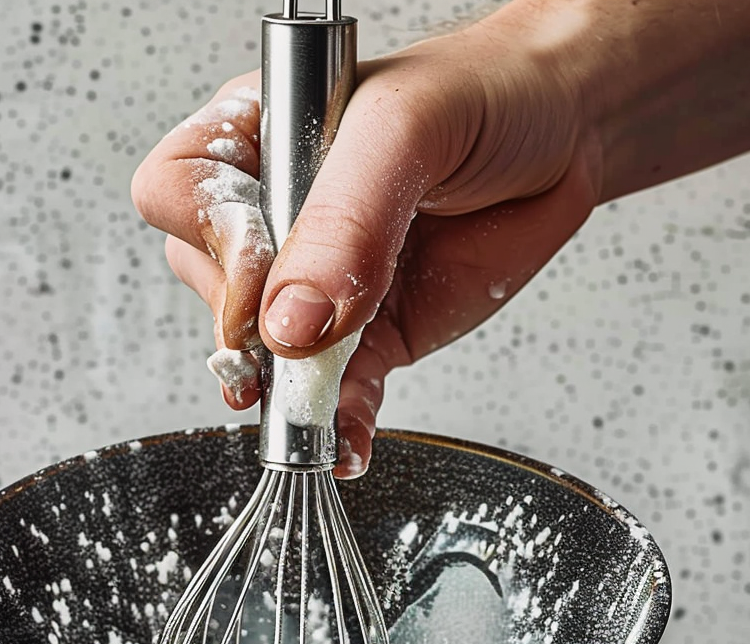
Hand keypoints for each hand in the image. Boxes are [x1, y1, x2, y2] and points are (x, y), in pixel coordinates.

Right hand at [132, 16, 601, 476]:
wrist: (568, 133)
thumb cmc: (488, 92)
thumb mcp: (408, 131)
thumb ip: (344, 223)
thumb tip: (288, 324)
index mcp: (260, 134)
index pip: (182, 190)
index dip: (211, 240)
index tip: (262, 276)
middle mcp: (276, 209)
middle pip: (209, 281)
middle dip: (249, 325)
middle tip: (295, 344)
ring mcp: (318, 279)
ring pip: (266, 351)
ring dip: (286, 391)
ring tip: (315, 413)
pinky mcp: (366, 332)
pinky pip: (333, 392)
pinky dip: (337, 425)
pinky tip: (346, 444)